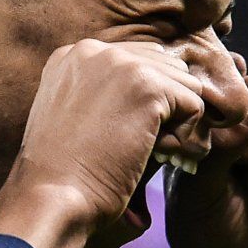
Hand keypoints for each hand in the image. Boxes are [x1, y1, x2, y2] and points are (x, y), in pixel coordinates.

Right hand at [0, 39, 211, 247]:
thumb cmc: (62, 174)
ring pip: (183, 83)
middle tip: (149, 148)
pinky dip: (186, 137)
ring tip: (153, 153)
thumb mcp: (71, 118)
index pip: (136, 60)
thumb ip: (102, 94)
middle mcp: (96, 51)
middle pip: (163, 67)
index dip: (144, 102)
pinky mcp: (147, 86)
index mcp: (74, 56)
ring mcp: (121, 64)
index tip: (127, 136)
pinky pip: (194, 105)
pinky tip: (160, 156)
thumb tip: (158, 93)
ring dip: (177, 121)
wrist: (53, 197)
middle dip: (166, 107)